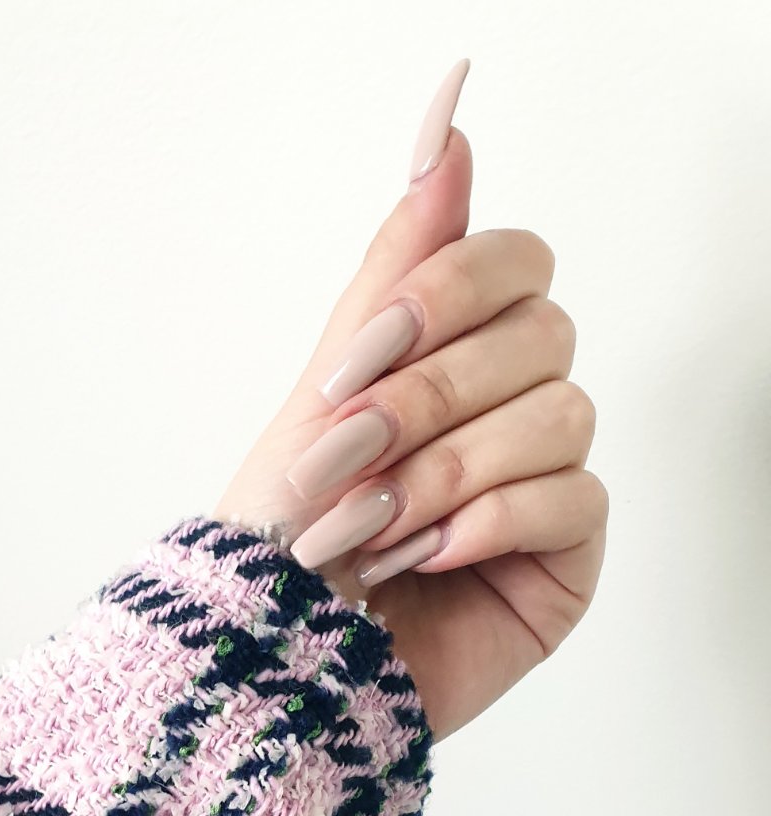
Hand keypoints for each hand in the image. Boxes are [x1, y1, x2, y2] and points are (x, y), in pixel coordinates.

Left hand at [215, 61, 606, 741]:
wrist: (272, 664)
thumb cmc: (282, 542)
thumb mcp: (325, 388)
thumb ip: (396, 264)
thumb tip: (449, 122)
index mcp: (451, 357)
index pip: (514, 262)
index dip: (446, 294)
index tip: (359, 357)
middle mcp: (507, 409)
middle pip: (537, 333)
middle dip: (424, 398)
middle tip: (341, 458)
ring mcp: (543, 482)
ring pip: (560, 414)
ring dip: (445, 469)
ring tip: (370, 529)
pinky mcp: (565, 557)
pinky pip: (572, 500)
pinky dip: (489, 522)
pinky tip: (426, 560)